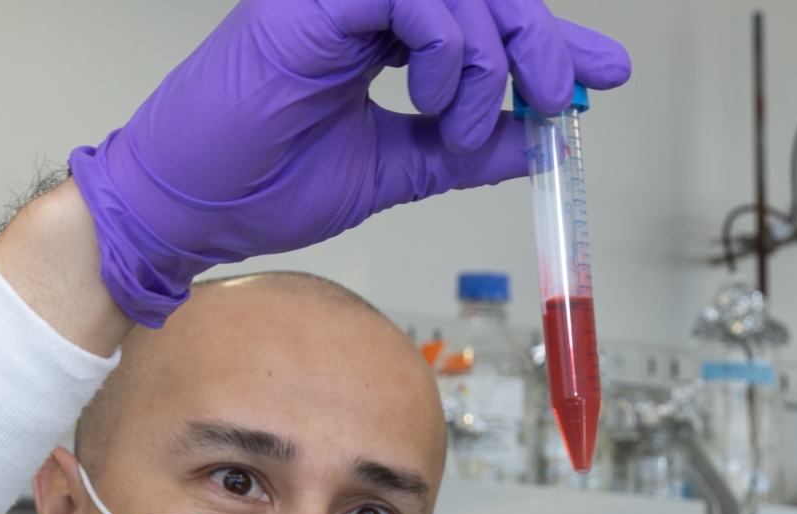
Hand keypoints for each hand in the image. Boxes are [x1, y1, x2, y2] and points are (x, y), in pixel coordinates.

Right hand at [69, 0, 631, 325]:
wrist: (190, 209)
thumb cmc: (262, 185)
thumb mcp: (397, 170)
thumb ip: (465, 150)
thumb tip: (538, 141)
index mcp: (378, 31)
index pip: (481, 15)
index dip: (549, 38)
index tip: (606, 72)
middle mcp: (362, 1)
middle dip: (540, 40)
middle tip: (556, 97)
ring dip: (492, 59)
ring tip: (470, 125)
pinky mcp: (315, 2)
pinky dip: (449, 50)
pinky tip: (436, 100)